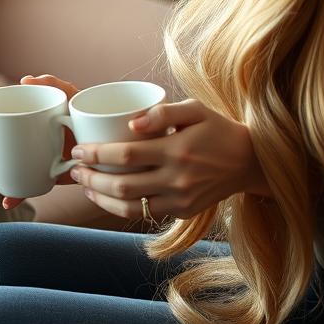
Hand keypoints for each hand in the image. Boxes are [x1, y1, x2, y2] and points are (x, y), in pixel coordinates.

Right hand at [0, 74, 79, 210]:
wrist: (107, 142)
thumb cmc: (85, 113)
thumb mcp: (71, 95)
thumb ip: (52, 85)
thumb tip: (25, 80)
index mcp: (25, 115)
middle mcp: (22, 136)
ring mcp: (29, 157)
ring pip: (2, 168)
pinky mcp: (40, 175)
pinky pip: (23, 186)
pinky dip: (14, 194)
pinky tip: (7, 201)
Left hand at [67, 98, 268, 221]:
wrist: (248, 161)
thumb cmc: (217, 129)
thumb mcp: (195, 109)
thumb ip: (162, 113)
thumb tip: (130, 123)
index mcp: (176, 149)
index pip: (126, 155)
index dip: (97, 154)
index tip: (79, 149)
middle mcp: (176, 178)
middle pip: (121, 185)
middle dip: (91, 178)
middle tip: (74, 168)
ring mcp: (179, 199)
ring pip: (129, 207)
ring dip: (101, 198)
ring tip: (85, 185)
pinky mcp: (182, 212)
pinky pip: (144, 213)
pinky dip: (121, 208)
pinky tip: (107, 197)